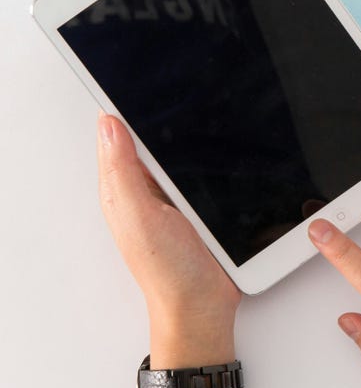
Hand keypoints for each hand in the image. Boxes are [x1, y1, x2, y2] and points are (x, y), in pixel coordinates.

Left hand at [97, 113, 239, 336]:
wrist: (205, 305)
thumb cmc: (169, 269)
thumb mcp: (140, 215)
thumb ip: (123, 171)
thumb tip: (108, 124)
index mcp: (124, 187)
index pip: (119, 136)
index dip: (127, 108)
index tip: (141, 82)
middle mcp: (145, 190)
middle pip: (152, 139)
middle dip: (165, 117)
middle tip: (182, 92)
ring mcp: (173, 197)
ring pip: (181, 152)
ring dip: (195, 139)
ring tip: (206, 120)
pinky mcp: (200, 205)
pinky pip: (203, 171)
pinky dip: (213, 161)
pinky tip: (224, 156)